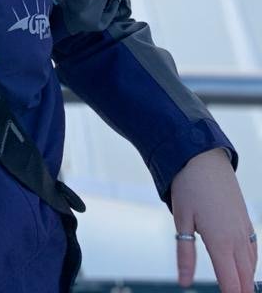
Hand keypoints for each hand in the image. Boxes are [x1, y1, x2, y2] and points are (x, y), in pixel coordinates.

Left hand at [171, 147, 256, 291]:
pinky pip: (253, 249)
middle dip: (241, 292)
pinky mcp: (246, 219)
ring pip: (251, 264)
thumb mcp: (181, 220)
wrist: (203, 156)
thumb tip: (183, 283)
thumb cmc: (188, 186)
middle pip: (245, 278)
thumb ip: (185, 255)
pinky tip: (246, 268)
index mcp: (220, 242)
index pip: (232, 283)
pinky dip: (251, 263)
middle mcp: (237, 238)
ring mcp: (244, 228)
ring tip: (240, 290)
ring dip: (247, 280)